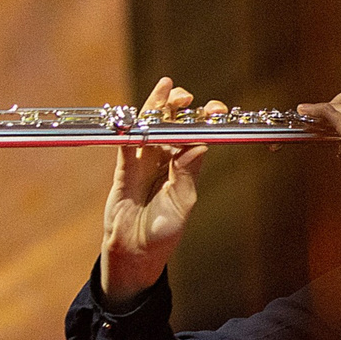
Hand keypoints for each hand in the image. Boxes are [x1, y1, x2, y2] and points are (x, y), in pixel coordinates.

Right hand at [100, 78, 224, 303]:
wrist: (135, 252)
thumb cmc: (164, 232)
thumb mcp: (182, 204)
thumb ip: (188, 175)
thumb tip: (201, 146)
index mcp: (186, 168)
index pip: (197, 137)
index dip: (206, 121)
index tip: (217, 110)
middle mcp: (166, 160)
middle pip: (172, 124)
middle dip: (180, 107)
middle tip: (187, 97)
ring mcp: (144, 162)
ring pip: (150, 127)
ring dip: (156, 107)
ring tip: (166, 87)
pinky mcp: (123, 169)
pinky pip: (126, 144)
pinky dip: (129, 129)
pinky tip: (134, 114)